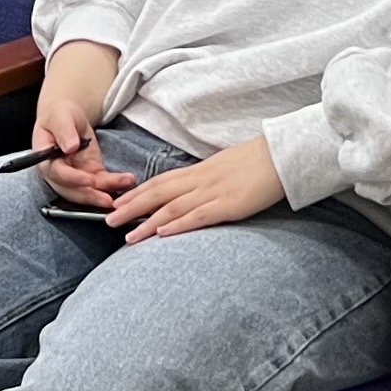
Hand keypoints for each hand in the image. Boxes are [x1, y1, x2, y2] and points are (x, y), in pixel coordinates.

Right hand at [29, 40, 130, 207]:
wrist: (68, 119)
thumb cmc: (60, 115)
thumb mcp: (60, 116)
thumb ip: (64, 131)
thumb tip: (70, 146)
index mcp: (45, 159)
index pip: (56, 173)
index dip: (72, 179)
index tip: (88, 180)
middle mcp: (58, 173)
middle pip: (72, 190)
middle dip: (91, 196)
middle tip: (107, 200)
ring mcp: (75, 175)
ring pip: (88, 191)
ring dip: (105, 193)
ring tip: (124, 186)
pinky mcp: (90, 174)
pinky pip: (101, 183)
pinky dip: (114, 184)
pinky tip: (127, 181)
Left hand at [107, 135, 285, 243]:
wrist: (283, 155)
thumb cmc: (257, 163)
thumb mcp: (224, 169)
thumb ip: (206, 181)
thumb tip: (189, 193)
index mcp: (199, 171)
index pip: (160, 181)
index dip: (136, 193)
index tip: (117, 202)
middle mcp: (201, 180)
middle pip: (158, 193)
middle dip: (131, 207)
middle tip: (108, 219)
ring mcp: (214, 192)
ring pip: (172, 207)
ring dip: (147, 222)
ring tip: (127, 235)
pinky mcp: (230, 205)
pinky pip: (199, 215)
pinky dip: (178, 224)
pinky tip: (162, 233)